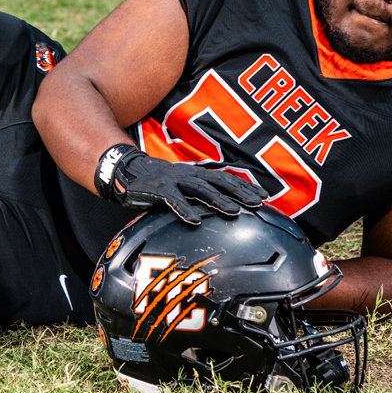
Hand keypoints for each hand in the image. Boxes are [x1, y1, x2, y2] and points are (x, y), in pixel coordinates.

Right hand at [95, 143, 264, 225]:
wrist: (127, 172)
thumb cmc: (157, 183)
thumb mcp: (182, 187)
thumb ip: (199, 195)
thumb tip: (220, 209)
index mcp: (196, 175)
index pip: (226, 179)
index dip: (245, 187)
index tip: (264, 197)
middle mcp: (189, 175)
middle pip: (219, 182)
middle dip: (240, 192)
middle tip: (259, 203)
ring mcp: (174, 181)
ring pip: (201, 189)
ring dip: (219, 200)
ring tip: (234, 212)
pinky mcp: (158, 189)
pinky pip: (173, 200)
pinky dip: (184, 209)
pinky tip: (194, 220)